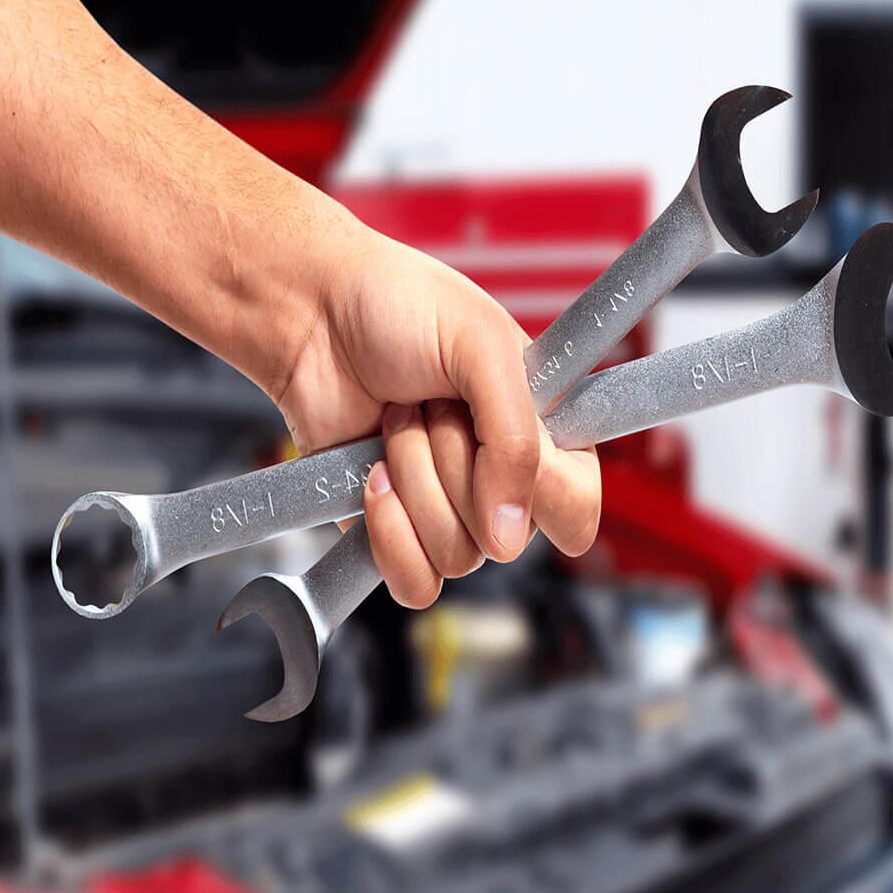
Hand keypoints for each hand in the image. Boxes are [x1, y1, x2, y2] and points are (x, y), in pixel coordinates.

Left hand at [275, 221, 600, 607]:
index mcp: (547, 436)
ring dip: (414, 481)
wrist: (314, 317)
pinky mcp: (397, 533)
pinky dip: (388, 534)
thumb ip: (516, 440)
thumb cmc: (401, 309)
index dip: (543, 490)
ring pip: (456, 556)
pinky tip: (373, 477)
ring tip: (398, 423)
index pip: (578, 508)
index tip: (502, 437)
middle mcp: (504, 483)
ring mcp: (450, 511)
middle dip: (456, 464)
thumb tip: (508, 536)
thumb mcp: (481, 347)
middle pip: (507, 540)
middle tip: (435, 404)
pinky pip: (414, 583)